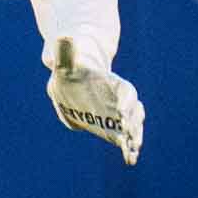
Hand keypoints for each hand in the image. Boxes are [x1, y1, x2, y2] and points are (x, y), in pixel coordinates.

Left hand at [46, 37, 143, 165]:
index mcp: (110, 83)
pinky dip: (128, 149)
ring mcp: (116, 115)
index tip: (122, 113)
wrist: (71, 80)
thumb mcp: (65, 60)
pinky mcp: (111, 127)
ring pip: (132, 127)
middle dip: (134, 123)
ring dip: (134, 138)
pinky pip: (123, 139)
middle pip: (134, 111)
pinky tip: (129, 160)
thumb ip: (65, 51)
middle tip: (132, 135)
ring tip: (133, 153)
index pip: (125, 91)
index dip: (127, 101)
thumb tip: (63, 36)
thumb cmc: (70, 68)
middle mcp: (118, 100)